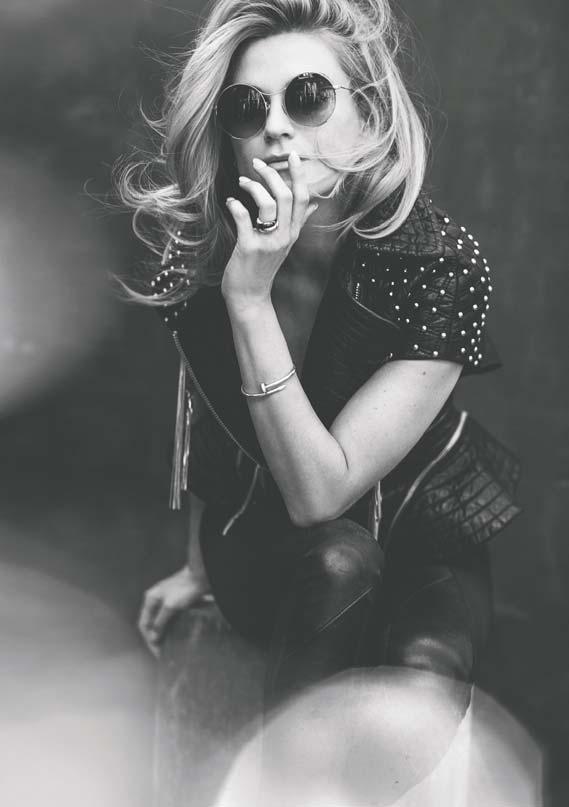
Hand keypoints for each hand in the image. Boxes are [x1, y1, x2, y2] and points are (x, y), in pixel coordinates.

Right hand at [137, 566, 212, 658]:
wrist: (201, 576)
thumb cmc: (186, 588)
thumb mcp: (171, 606)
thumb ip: (160, 622)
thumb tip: (153, 638)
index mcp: (151, 599)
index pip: (144, 624)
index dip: (149, 640)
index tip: (157, 652)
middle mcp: (155, 599)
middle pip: (150, 623)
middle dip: (155, 638)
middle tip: (162, 652)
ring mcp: (165, 600)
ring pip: (160, 621)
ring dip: (162, 633)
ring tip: (169, 646)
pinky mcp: (176, 601)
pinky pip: (169, 618)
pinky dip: (170, 627)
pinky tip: (176, 634)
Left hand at [221, 151, 318, 311]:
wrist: (250, 296)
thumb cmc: (262, 267)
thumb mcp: (284, 244)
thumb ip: (298, 222)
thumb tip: (314, 205)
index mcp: (293, 232)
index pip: (302, 198)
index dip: (298, 174)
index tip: (291, 155)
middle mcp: (285, 236)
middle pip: (286, 196)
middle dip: (271, 174)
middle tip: (257, 164)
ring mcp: (268, 242)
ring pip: (268, 203)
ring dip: (253, 187)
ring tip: (241, 181)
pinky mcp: (249, 247)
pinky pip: (244, 217)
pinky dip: (235, 205)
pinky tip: (230, 201)